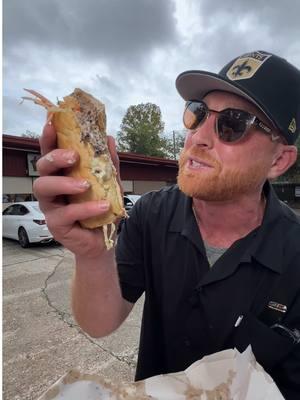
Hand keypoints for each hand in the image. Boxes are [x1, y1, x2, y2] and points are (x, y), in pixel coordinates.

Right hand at [33, 123, 119, 258]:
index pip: (50, 152)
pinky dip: (85, 208)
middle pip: (41, 167)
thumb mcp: (109, 184)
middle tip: (74, 156)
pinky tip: (102, 206)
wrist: (104, 240)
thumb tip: (109, 139)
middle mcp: (52, 188)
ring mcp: (51, 206)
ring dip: (64, 183)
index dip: (48, 138)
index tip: (52, 123)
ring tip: (86, 185)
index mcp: (62, 174)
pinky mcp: (56, 224)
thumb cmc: (101, 209)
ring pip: (43, 188)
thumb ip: (108, 163)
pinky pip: (65, 213)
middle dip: (55, 157)